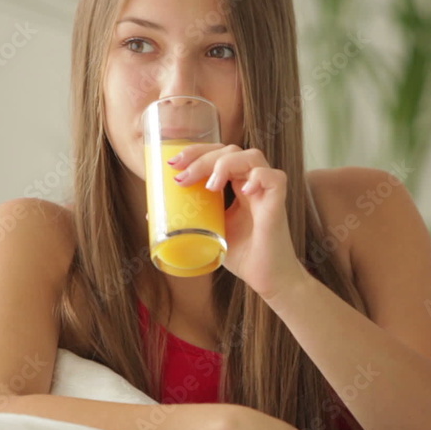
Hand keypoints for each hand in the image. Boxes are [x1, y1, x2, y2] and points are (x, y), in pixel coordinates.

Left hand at [168, 143, 305, 298]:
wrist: (267, 280)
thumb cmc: (242, 256)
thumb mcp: (208, 232)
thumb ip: (190, 218)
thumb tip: (152, 213)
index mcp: (236, 186)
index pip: (218, 154)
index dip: (197, 152)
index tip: (173, 163)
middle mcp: (252, 184)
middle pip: (231, 150)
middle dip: (202, 156)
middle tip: (182, 174)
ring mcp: (266, 192)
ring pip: (252, 156)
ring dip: (226, 164)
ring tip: (211, 186)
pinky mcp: (278, 203)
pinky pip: (275, 177)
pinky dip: (258, 178)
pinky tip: (244, 192)